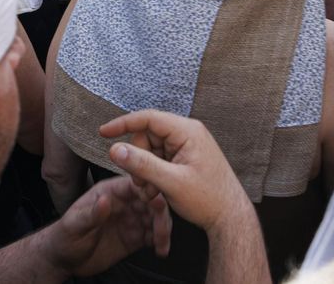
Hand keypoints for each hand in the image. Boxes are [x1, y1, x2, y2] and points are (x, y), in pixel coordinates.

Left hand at [41, 176, 170, 278]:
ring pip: (155, 219)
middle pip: (150, 201)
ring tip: (162, 243)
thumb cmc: (64, 237)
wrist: (63, 260)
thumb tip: (106, 200)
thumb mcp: (74, 224)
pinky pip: (152, 236)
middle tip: (163, 227)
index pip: (134, 185)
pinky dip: (160, 241)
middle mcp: (124, 204)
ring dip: (163, 229)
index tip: (157, 202)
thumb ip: (91, 213)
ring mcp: (130, 220)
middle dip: (160, 213)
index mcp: (110, 193)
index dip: (148, 191)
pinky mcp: (134, 237)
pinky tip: (161, 250)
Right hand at [101, 110, 251, 233]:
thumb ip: (142, 164)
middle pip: (146, 137)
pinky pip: (158, 160)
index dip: (124, 124)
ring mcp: (186, 146)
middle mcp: (187, 134)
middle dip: (138, 161)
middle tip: (143, 185)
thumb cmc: (209, 199)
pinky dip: (152, 175)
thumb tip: (116, 150)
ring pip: (150, 151)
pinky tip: (157, 192)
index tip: (104, 132)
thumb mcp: (171, 182)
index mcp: (187, 132)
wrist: (229, 216)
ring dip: (145, 172)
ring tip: (153, 193)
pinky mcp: (184, 158)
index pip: (148, 118)